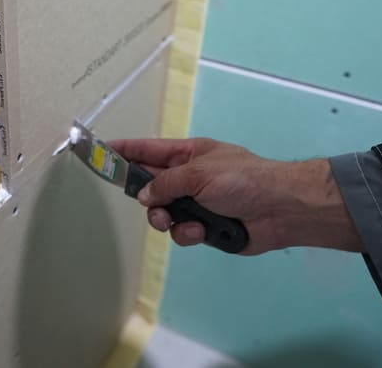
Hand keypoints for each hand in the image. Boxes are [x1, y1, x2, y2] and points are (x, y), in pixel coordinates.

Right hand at [110, 138, 363, 254]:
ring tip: (174, 221)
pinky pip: (180, 232)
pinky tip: (200, 233)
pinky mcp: (204, 228)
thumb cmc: (242, 180)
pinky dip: (187, 233)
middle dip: (145, 196)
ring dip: (165, 219)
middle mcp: (188, 177)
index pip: (147, 149)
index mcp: (188, 154)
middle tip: (146, 202)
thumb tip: (144, 197)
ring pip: (162, 213)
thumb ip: (166, 183)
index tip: (100, 151)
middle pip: (151, 185)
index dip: (124, 150)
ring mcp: (196, 203)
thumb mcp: (200, 173)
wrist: (281, 210)